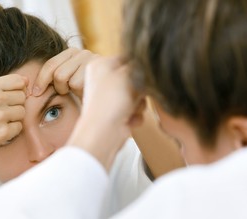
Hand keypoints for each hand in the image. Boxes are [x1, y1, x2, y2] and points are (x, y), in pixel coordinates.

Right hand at [0, 74, 27, 160]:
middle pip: (22, 96)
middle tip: (0, 111)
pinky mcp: (3, 132)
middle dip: (15, 104)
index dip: (17, 89)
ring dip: (14, 117)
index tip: (8, 97)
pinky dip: (11, 130)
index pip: (19, 81)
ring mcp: (0, 116)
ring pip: (22, 112)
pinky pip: (19, 126)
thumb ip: (3, 85)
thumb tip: (27, 81)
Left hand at [32, 48, 98, 96]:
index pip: (51, 65)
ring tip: (81, 92)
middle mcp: (83, 52)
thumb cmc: (88, 96)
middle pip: (56, 72)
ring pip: (62, 77)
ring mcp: (91, 57)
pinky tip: (90, 92)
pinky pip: (74, 83)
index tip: (35, 93)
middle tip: (68, 93)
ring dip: (69, 90)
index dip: (41, 80)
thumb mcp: (69, 84)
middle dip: (58, 88)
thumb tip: (32, 88)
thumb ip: (56, 77)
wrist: (109, 105)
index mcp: (73, 53)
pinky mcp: (96, 66)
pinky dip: (79, 92)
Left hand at [68, 56, 145, 170]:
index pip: (127, 57)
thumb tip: (146, 64)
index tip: (142, 74)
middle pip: (135, 78)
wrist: (103, 133)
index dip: (138, 67)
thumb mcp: (127, 74)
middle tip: (135, 93)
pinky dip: (135, 116)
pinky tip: (128, 119)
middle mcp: (104, 80)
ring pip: (138, 95)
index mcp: (101, 65)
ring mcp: (111, 98)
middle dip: (140, 88)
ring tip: (130, 109)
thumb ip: (138, 64)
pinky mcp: (117, 114)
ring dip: (139, 104)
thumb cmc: (110, 101)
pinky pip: (135, 110)